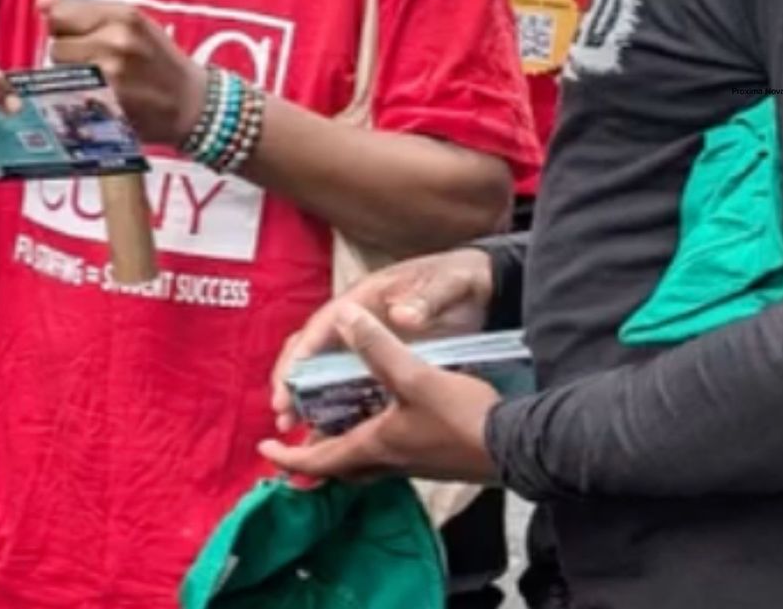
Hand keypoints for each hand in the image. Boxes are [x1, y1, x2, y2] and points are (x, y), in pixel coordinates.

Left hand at [39, 0, 207, 146]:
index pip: (62, 13)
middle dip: (67, 51)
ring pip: (59, 69)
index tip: (75, 34)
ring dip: (69, 74)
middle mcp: (115, 40)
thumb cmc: (160, 61)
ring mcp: (108, 73)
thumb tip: (42, 1)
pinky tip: (96, 94)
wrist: (191, 103)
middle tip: (92, 60)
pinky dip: (75, 93)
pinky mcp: (104, 101)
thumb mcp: (135, 24)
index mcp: (124, 15)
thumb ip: (89, 11)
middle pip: (57, 43)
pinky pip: (68, 93)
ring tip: (95, 78)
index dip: (63, 24)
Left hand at [258, 306, 500, 484]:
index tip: (266, 448)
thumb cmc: (462, 418)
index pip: (318, 460)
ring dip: (343, 445)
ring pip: (364, 460)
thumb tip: (346, 316)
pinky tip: (384, 415)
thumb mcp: (416, 376)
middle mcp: (388, 461)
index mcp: (374, 446)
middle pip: (339, 465)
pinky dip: (372, 438)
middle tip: (298, 434)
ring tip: (334, 421)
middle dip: (314, 452)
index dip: (289, 456)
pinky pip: (388, 453)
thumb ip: (379, 346)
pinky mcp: (432, 458)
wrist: (517, 446)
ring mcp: (412, 462)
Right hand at [273, 249, 495, 428]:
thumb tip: (401, 316)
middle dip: (292, 381)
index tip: (286, 386)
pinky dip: (338, 403)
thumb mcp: (448, 286)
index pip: (323, 325)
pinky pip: (352, 381)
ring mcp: (370, 339)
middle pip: (314, 348)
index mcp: (367, 297)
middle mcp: (359, 318)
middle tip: (283, 415)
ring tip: (298, 430)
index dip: (301, 357)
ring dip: (310, 397)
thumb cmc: (459, 280)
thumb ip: (427, 299)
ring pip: (327, 368)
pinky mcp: (385, 357)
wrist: (481, 286)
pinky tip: (334, 429)